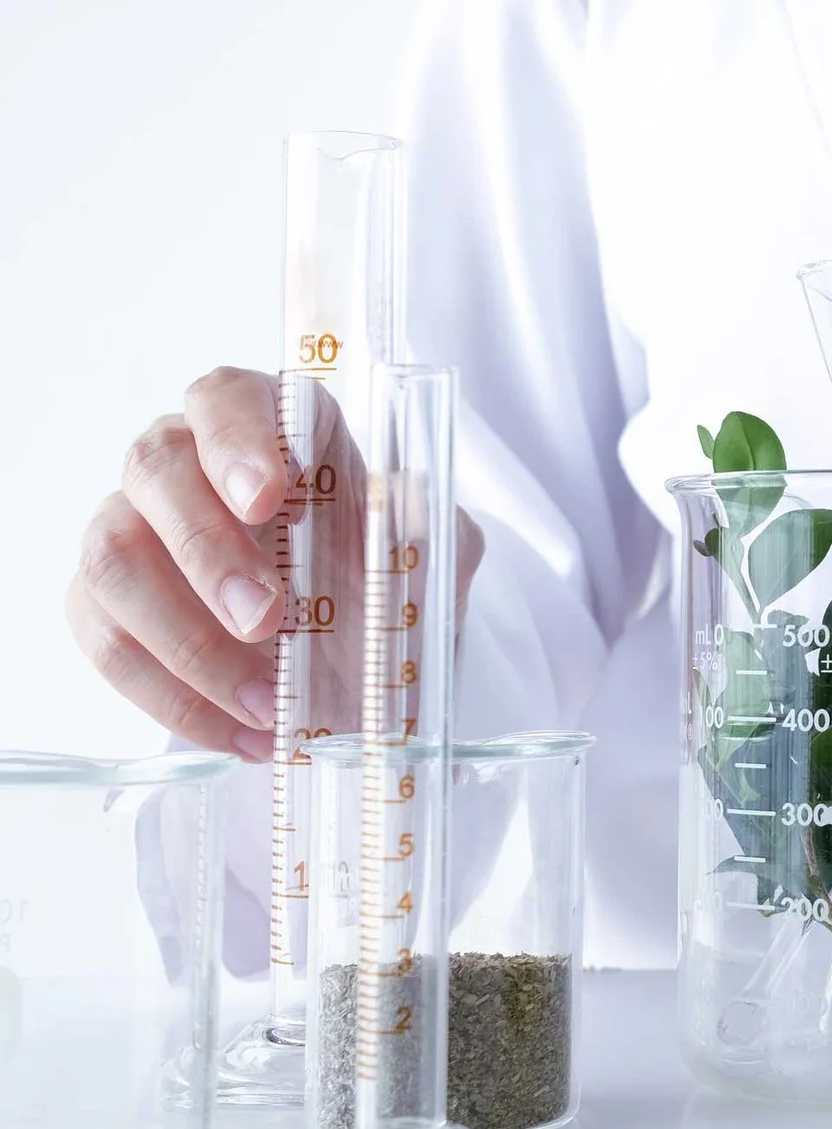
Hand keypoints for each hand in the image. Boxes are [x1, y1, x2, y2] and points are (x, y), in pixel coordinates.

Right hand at [65, 367, 481, 760]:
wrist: (356, 640)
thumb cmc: (381, 567)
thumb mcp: (430, 546)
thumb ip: (425, 533)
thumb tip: (409, 537)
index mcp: (266, 423)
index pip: (227, 395)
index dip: (236, 437)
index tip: (266, 497)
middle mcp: (182, 459)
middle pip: (153, 470)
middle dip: (206, 549)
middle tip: (264, 619)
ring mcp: (130, 525)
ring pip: (112, 559)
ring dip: (186, 640)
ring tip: (265, 703)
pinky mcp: (102, 602)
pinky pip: (104, 640)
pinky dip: (170, 696)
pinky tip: (237, 733)